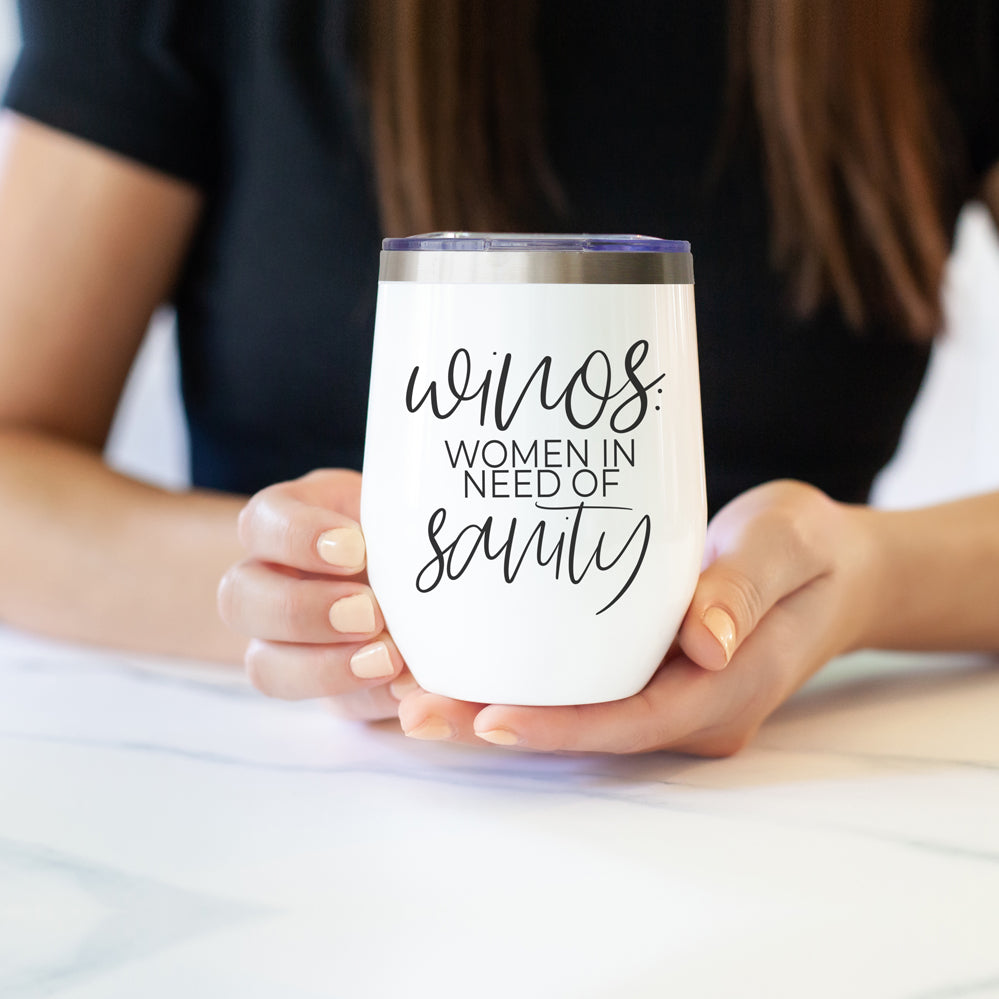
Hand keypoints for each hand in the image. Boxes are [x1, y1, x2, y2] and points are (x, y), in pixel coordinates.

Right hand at [217, 469, 408, 719]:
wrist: (442, 574)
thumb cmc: (415, 530)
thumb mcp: (410, 519)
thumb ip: (404, 531)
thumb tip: (403, 576)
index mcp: (293, 519)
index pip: (262, 519)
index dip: (297, 535)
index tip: (355, 547)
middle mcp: (272, 580)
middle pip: (238, 597)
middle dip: (301, 610)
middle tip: (367, 613)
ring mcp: (287, 642)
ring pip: (263, 665)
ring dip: (323, 668)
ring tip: (387, 659)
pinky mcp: (328, 687)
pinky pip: (330, 705)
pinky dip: (367, 698)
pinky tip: (402, 687)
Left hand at [396, 480, 879, 754]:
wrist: (835, 572)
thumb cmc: (811, 552)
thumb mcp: (788, 546)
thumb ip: (745, 589)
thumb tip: (703, 646)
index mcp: (726, 693)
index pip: (631, 722)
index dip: (559, 727)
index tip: (486, 719)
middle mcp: (691, 712)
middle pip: (586, 731)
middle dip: (498, 725)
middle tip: (412, 708)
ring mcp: (670, 700)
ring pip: (576, 717)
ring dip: (495, 708)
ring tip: (413, 691)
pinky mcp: (651, 678)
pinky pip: (582, 692)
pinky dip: (524, 684)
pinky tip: (466, 664)